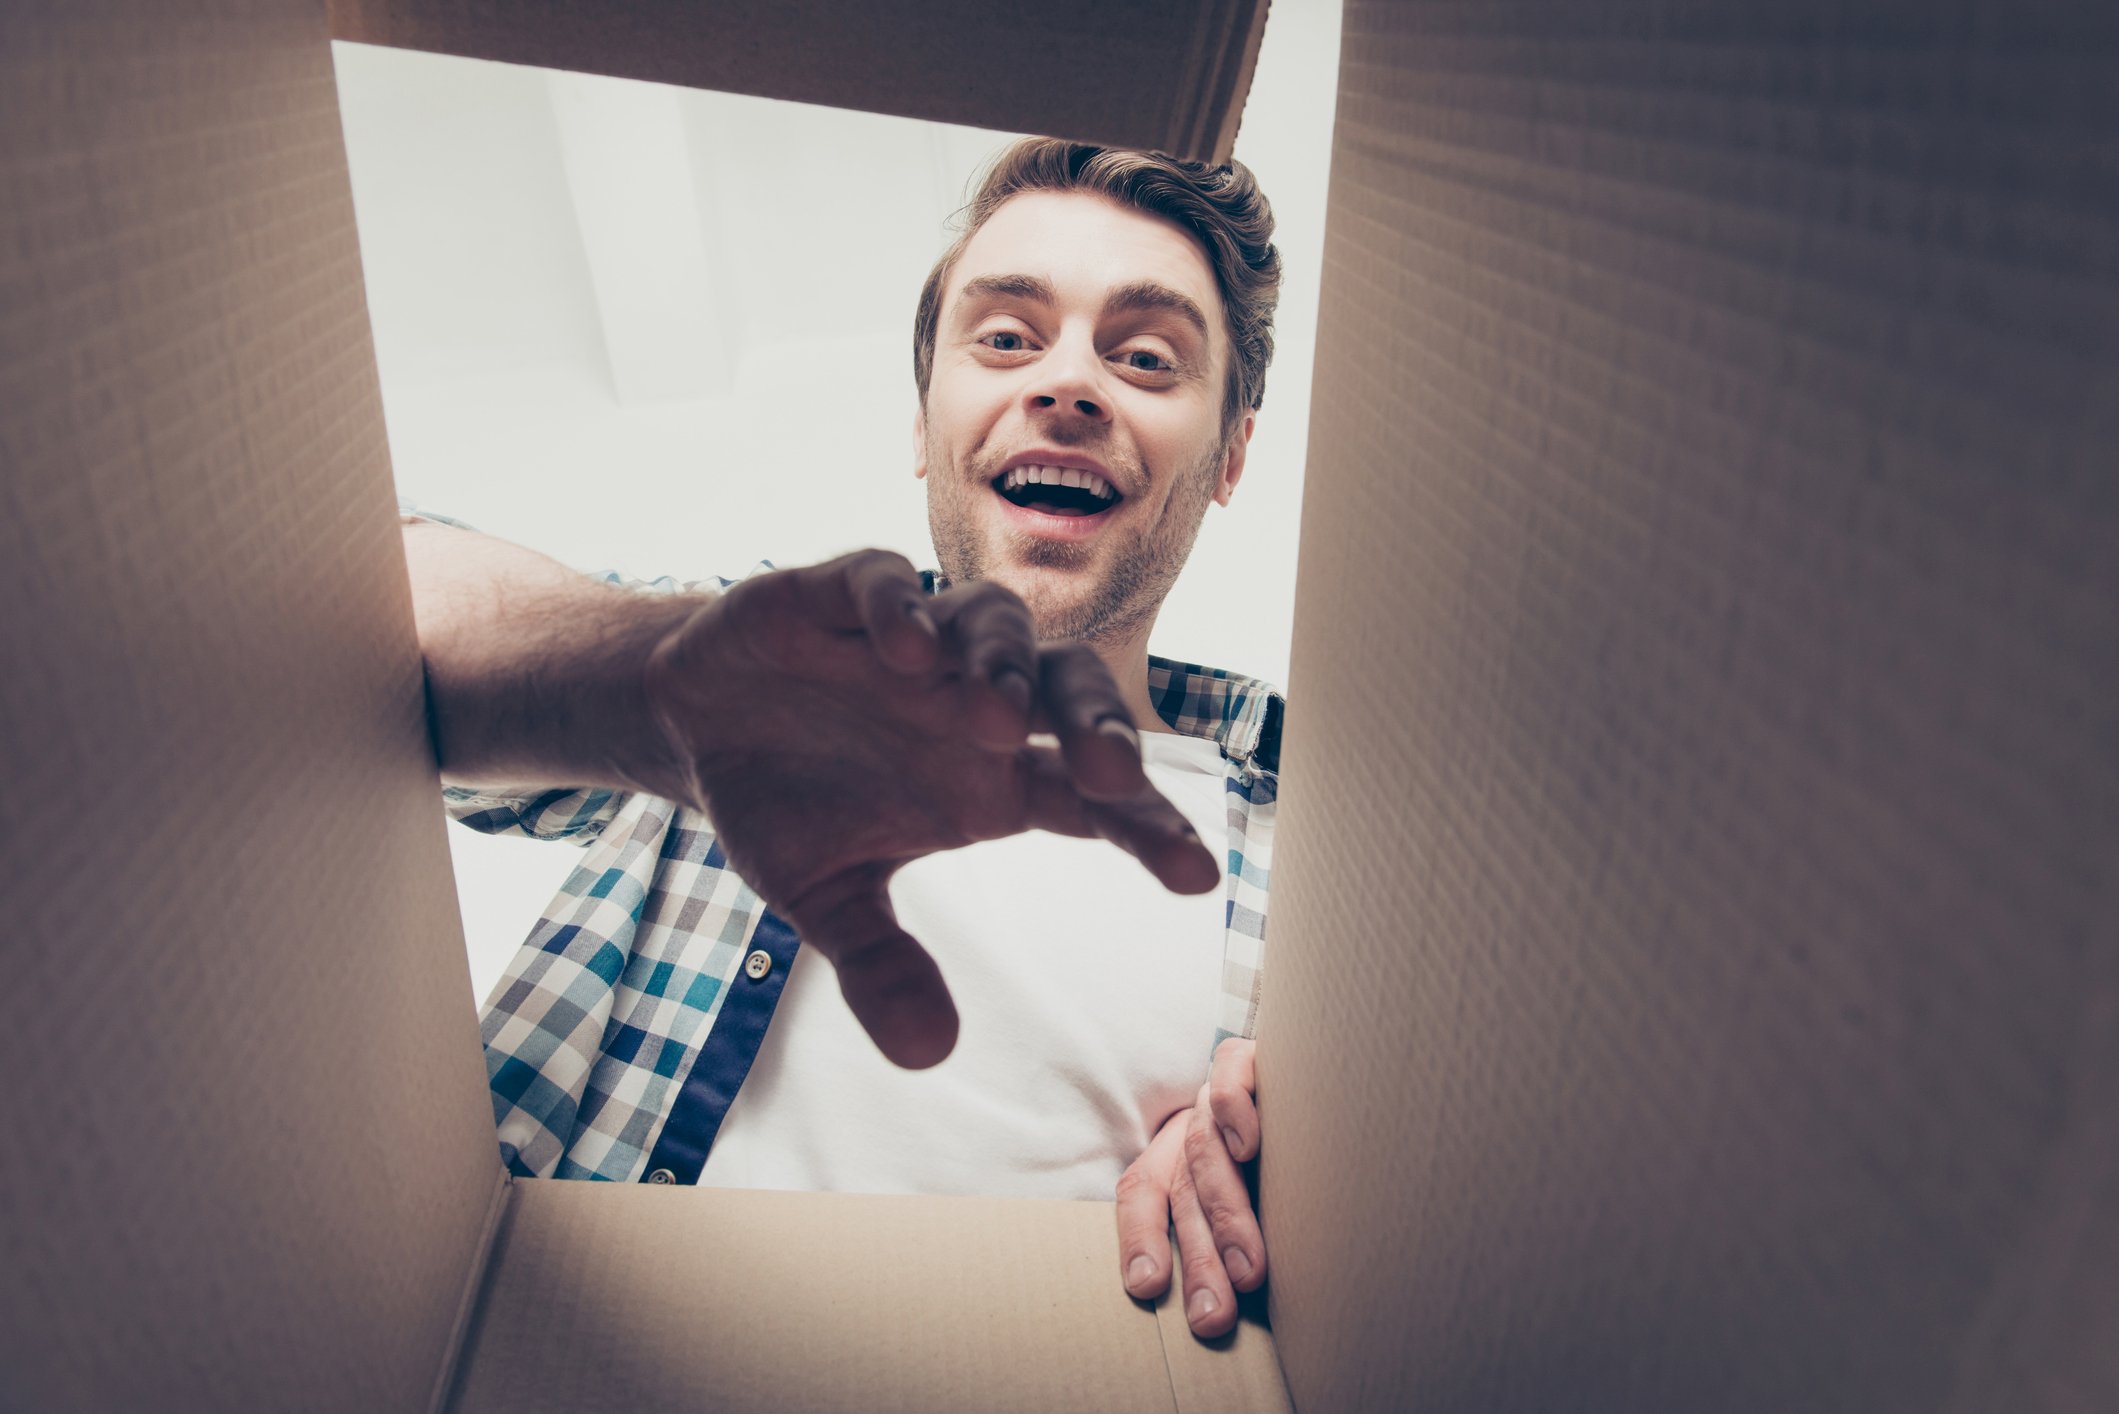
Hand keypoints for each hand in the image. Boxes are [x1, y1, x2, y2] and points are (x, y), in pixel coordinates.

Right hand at [640, 549, 1220, 1068]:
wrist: (697, 723)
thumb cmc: (790, 803)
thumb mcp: (826, 896)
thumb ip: (880, 962)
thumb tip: (928, 1055)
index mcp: (993, 777)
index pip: (1092, 799)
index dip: (1146, 827)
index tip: (1197, 875)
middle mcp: (973, 699)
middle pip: (1068, 693)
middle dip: (1097, 726)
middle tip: (1112, 773)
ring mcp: (916, 641)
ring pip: (995, 624)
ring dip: (1003, 665)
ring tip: (998, 714)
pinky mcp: (845, 593)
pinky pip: (889, 584)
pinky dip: (903, 608)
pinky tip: (905, 646)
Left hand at [1115, 1038, 1262, 1337]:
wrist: (1317, 1075)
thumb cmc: (1286, 1158)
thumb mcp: (1255, 1201)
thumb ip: (1233, 1239)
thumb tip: (1229, 1312)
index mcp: (1176, 1156)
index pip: (1140, 1191)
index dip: (1139, 1237)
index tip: (1146, 1288)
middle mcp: (1192, 1125)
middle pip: (1180, 1189)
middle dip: (1198, 1258)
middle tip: (1213, 1315)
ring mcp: (1220, 1091)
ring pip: (1205, 1147)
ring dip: (1226, 1214)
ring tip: (1248, 1270)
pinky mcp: (1253, 1056)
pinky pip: (1229, 1071)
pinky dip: (1233, 1106)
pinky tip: (1248, 1145)